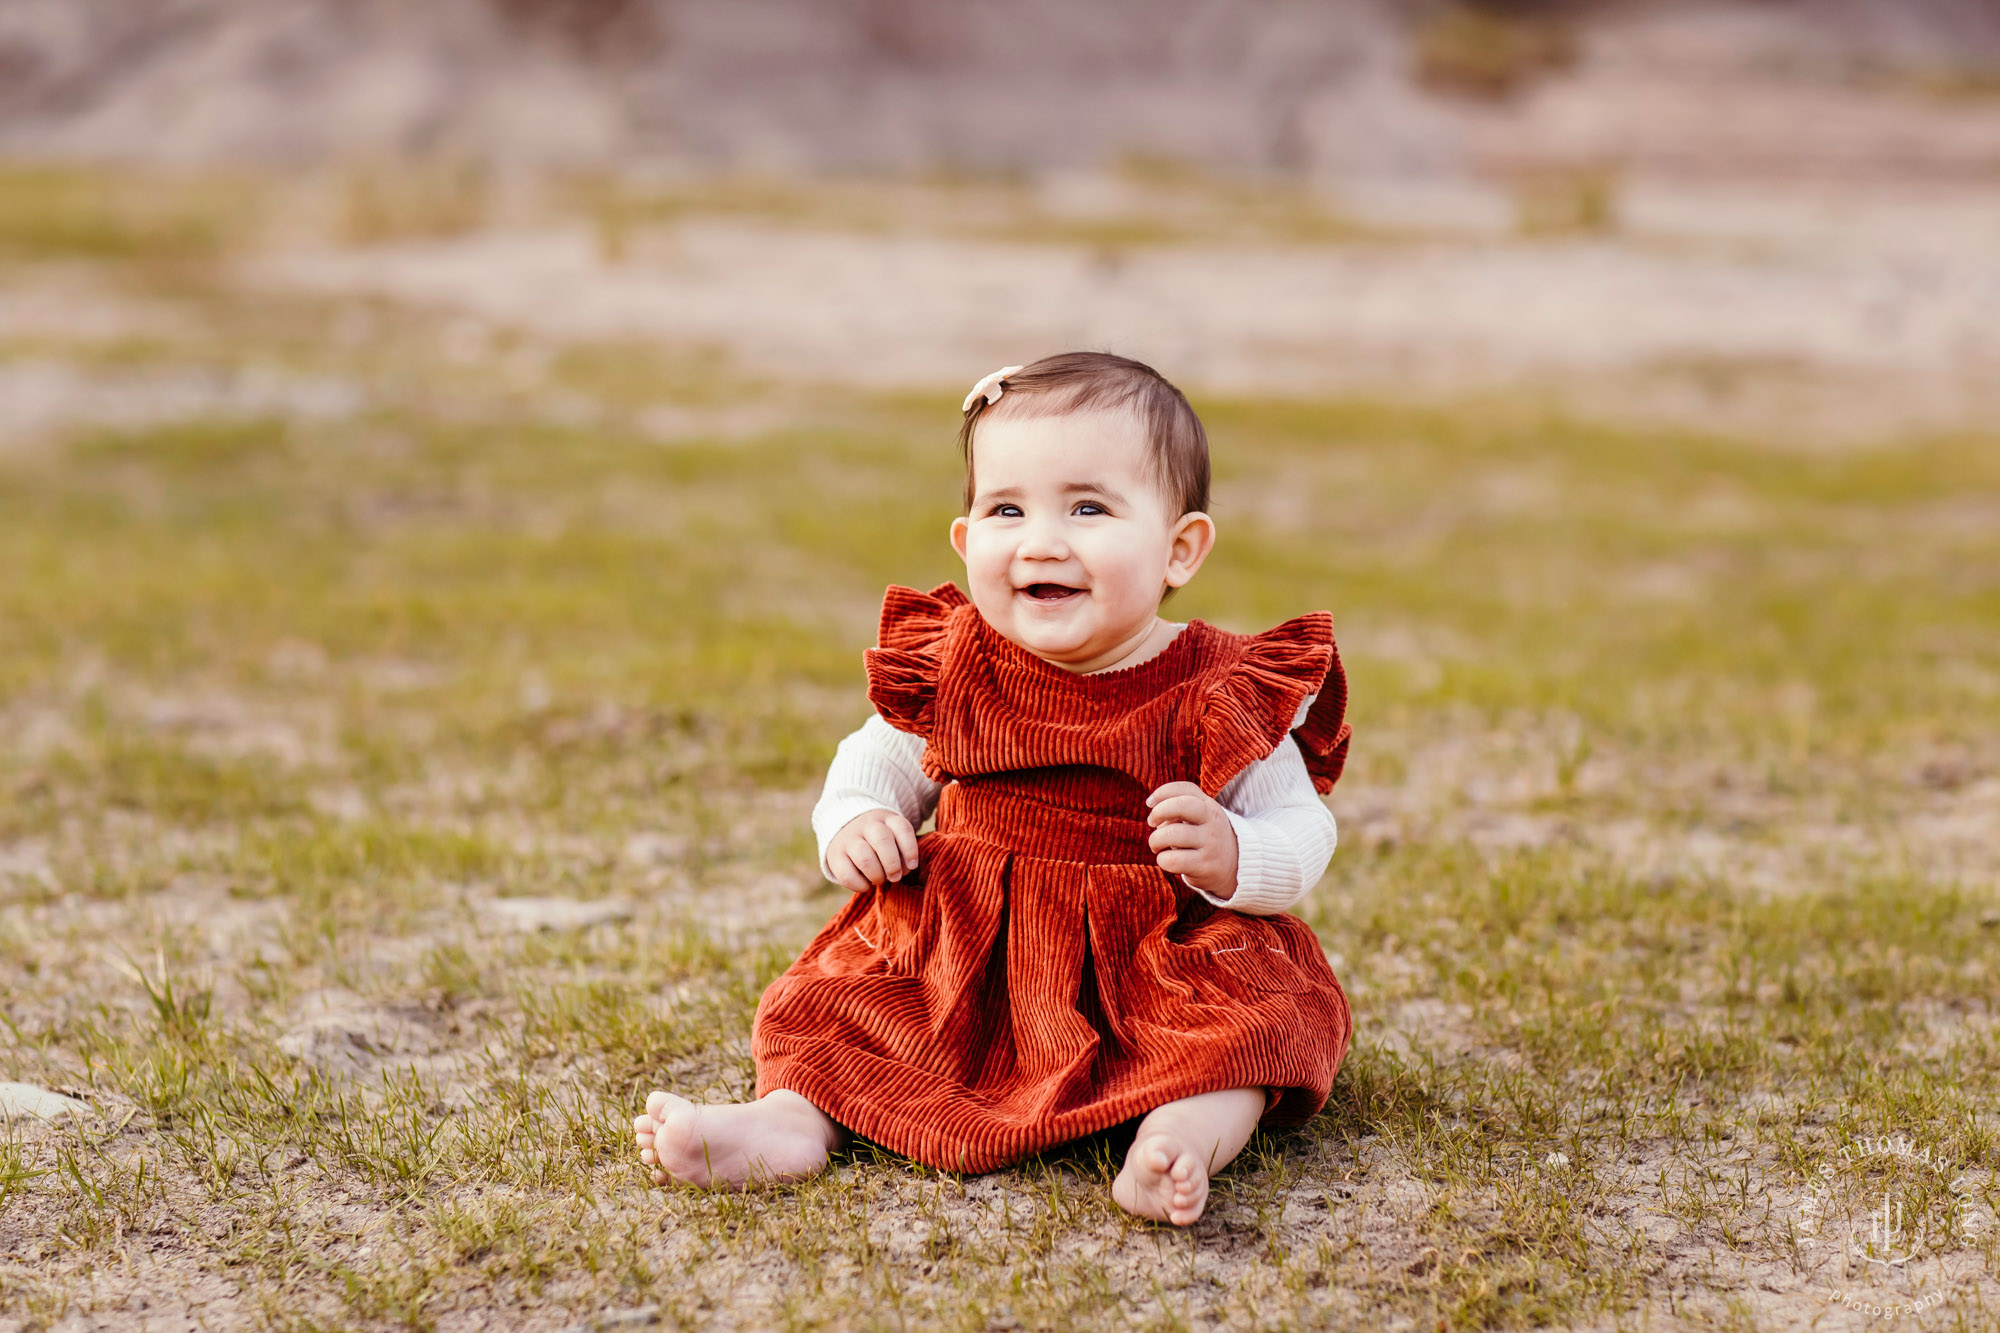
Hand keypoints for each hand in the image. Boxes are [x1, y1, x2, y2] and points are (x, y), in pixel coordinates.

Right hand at [826, 809, 919, 891]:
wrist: (844, 829)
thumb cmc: (878, 842)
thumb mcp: (893, 838)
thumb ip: (902, 853)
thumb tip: (903, 870)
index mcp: (886, 819)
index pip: (902, 828)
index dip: (910, 849)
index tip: (912, 865)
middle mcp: (867, 825)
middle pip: (882, 839)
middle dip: (892, 864)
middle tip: (895, 877)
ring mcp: (849, 839)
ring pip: (864, 857)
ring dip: (876, 875)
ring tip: (879, 880)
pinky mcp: (834, 855)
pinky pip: (846, 874)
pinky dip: (860, 885)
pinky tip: (865, 885)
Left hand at [1145, 781, 1237, 899]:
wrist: (1235, 865)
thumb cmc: (1205, 836)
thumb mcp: (1199, 815)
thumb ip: (1176, 805)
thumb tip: (1152, 809)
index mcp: (1208, 805)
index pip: (1184, 788)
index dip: (1161, 793)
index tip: (1151, 803)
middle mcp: (1212, 822)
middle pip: (1181, 806)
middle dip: (1158, 812)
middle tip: (1152, 822)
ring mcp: (1210, 844)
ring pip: (1172, 834)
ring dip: (1155, 840)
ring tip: (1157, 845)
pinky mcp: (1204, 866)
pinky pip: (1173, 860)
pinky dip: (1162, 859)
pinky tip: (1167, 859)